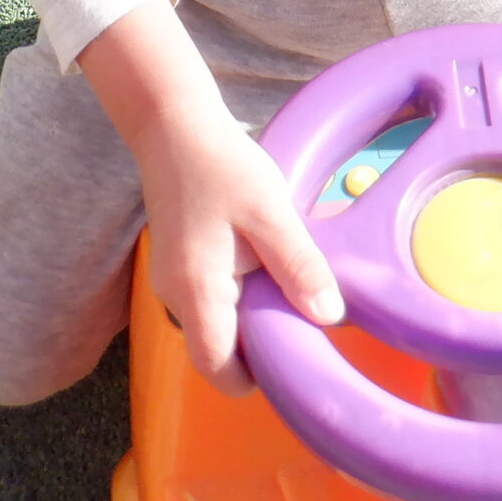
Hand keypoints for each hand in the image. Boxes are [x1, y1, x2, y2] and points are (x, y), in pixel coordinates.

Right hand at [133, 101, 343, 395]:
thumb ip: (299, 266)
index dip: (257, 375)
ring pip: (216, 324)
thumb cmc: (221, 164)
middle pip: (219, 351)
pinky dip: (238, 293)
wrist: (173, 125)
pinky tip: (261, 258)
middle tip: (298, 306)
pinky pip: (210, 299)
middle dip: (259, 342)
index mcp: (197, 290)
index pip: (219, 369)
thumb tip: (330, 317)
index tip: (293, 351)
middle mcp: (175, 295)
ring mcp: (171, 281)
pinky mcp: (177, 264)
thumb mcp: (271, 212)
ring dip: (250, 314)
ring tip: (283, 276)